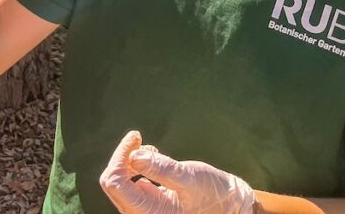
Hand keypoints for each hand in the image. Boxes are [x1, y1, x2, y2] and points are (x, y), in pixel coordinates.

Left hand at [100, 131, 256, 213]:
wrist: (229, 206)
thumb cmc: (212, 195)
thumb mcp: (189, 179)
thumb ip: (161, 169)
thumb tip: (134, 156)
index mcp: (148, 213)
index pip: (115, 183)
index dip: (120, 157)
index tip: (136, 138)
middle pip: (114, 182)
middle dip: (124, 157)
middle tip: (139, 137)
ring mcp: (143, 210)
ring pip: (120, 181)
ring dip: (130, 160)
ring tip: (152, 150)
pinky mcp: (148, 204)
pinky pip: (130, 183)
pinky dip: (137, 167)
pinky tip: (153, 158)